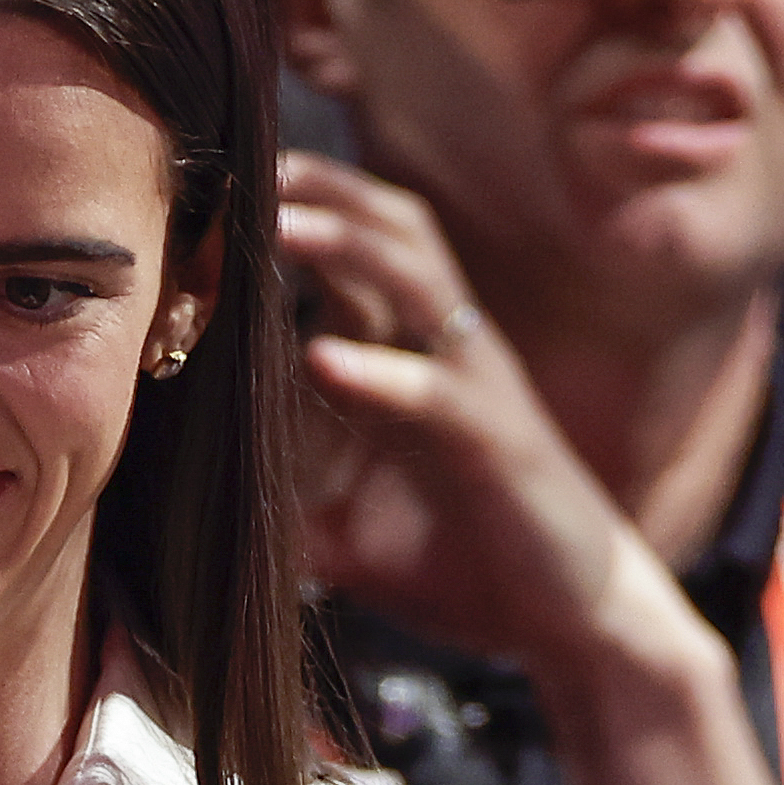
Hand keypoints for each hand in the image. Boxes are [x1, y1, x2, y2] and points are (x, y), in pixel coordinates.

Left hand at [276, 152, 686, 691]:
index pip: (362, 260)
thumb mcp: (357, 535)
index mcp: (422, 363)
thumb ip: (293, 504)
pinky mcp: (499, 445)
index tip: (227, 189)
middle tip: (248, 162)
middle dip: (326, 190)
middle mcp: (454, 356)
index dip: (305, 213)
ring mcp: (480, 393)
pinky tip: (319, 355)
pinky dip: (380, 370)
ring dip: (347, 245)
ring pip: (421, 284)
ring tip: (276, 222)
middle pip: (396, 235)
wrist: (577, 622)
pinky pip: (438, 392)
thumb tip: (207, 514)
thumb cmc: (474, 568)